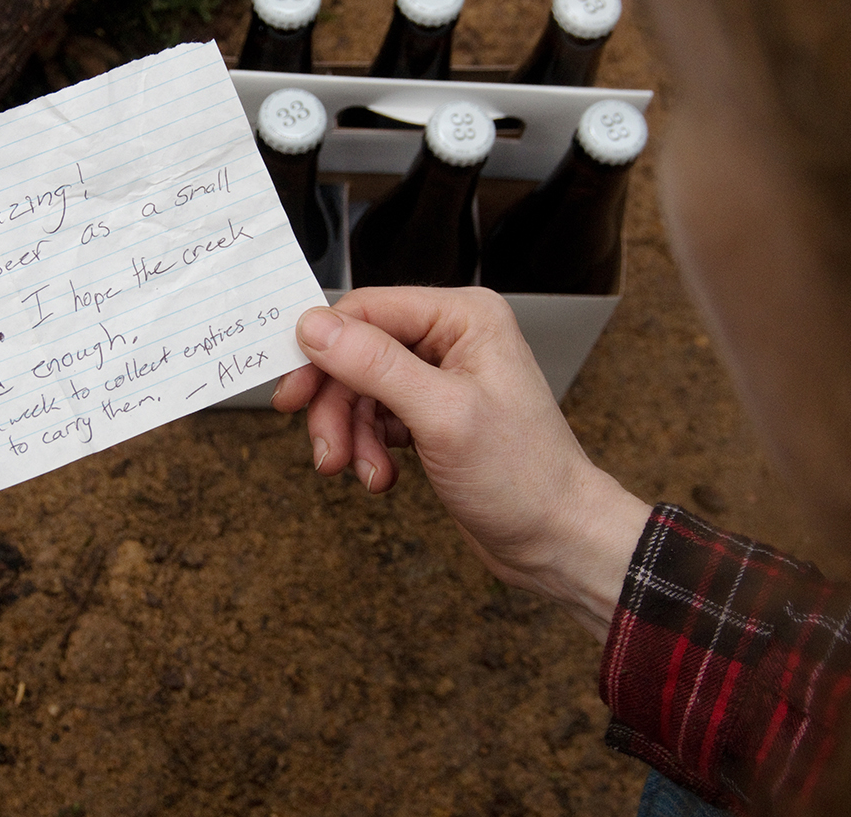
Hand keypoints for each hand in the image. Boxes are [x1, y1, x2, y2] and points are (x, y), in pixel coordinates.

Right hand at [273, 286, 649, 640]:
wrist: (557, 540)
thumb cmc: (523, 477)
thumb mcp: (441, 415)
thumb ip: (374, 364)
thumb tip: (313, 325)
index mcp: (463, 317)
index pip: (366, 310)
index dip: (322, 351)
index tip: (293, 394)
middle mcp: (451, 338)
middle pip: (356, 353)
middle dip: (336, 406)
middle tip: (326, 450)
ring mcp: (441, 377)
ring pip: (359, 390)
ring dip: (350, 435)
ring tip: (362, 474)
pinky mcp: (432, 415)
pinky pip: (375, 418)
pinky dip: (368, 449)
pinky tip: (382, 477)